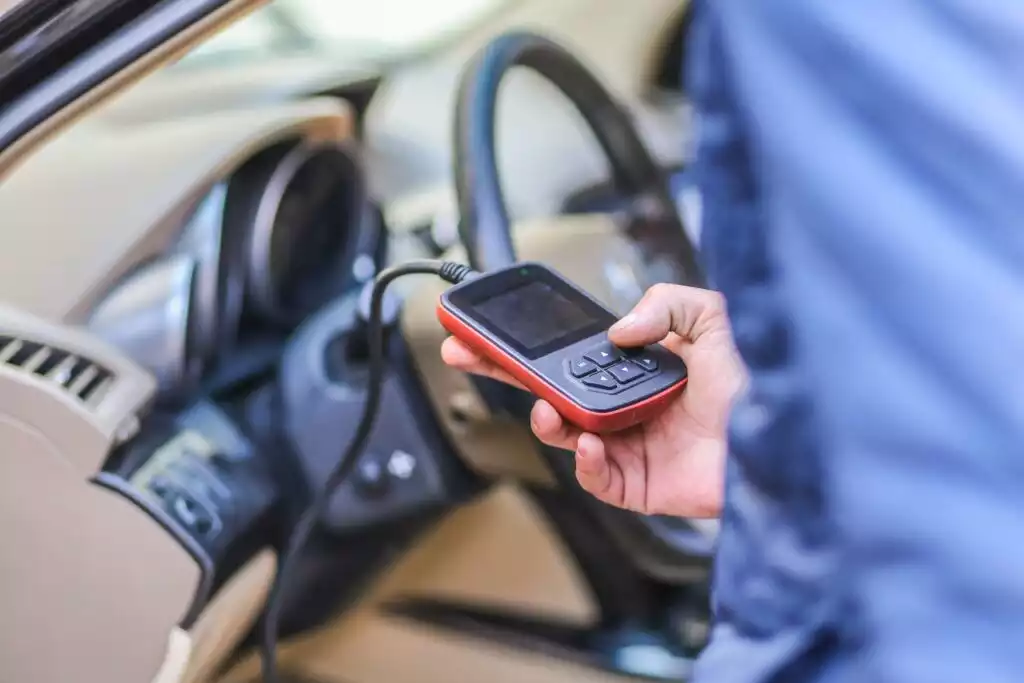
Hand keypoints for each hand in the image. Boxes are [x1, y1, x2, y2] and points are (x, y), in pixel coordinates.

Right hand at [441, 284, 745, 517]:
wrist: (788, 446)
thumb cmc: (760, 391)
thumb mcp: (715, 322)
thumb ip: (668, 302)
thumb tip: (619, 329)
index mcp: (636, 369)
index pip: (569, 353)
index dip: (529, 341)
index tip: (494, 325)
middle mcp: (626, 406)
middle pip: (548, 388)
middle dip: (503, 370)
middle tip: (467, 352)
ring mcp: (629, 445)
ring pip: (563, 434)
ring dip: (545, 419)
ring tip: (548, 407)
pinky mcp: (638, 484)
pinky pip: (594, 477)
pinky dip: (582, 462)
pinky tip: (588, 443)